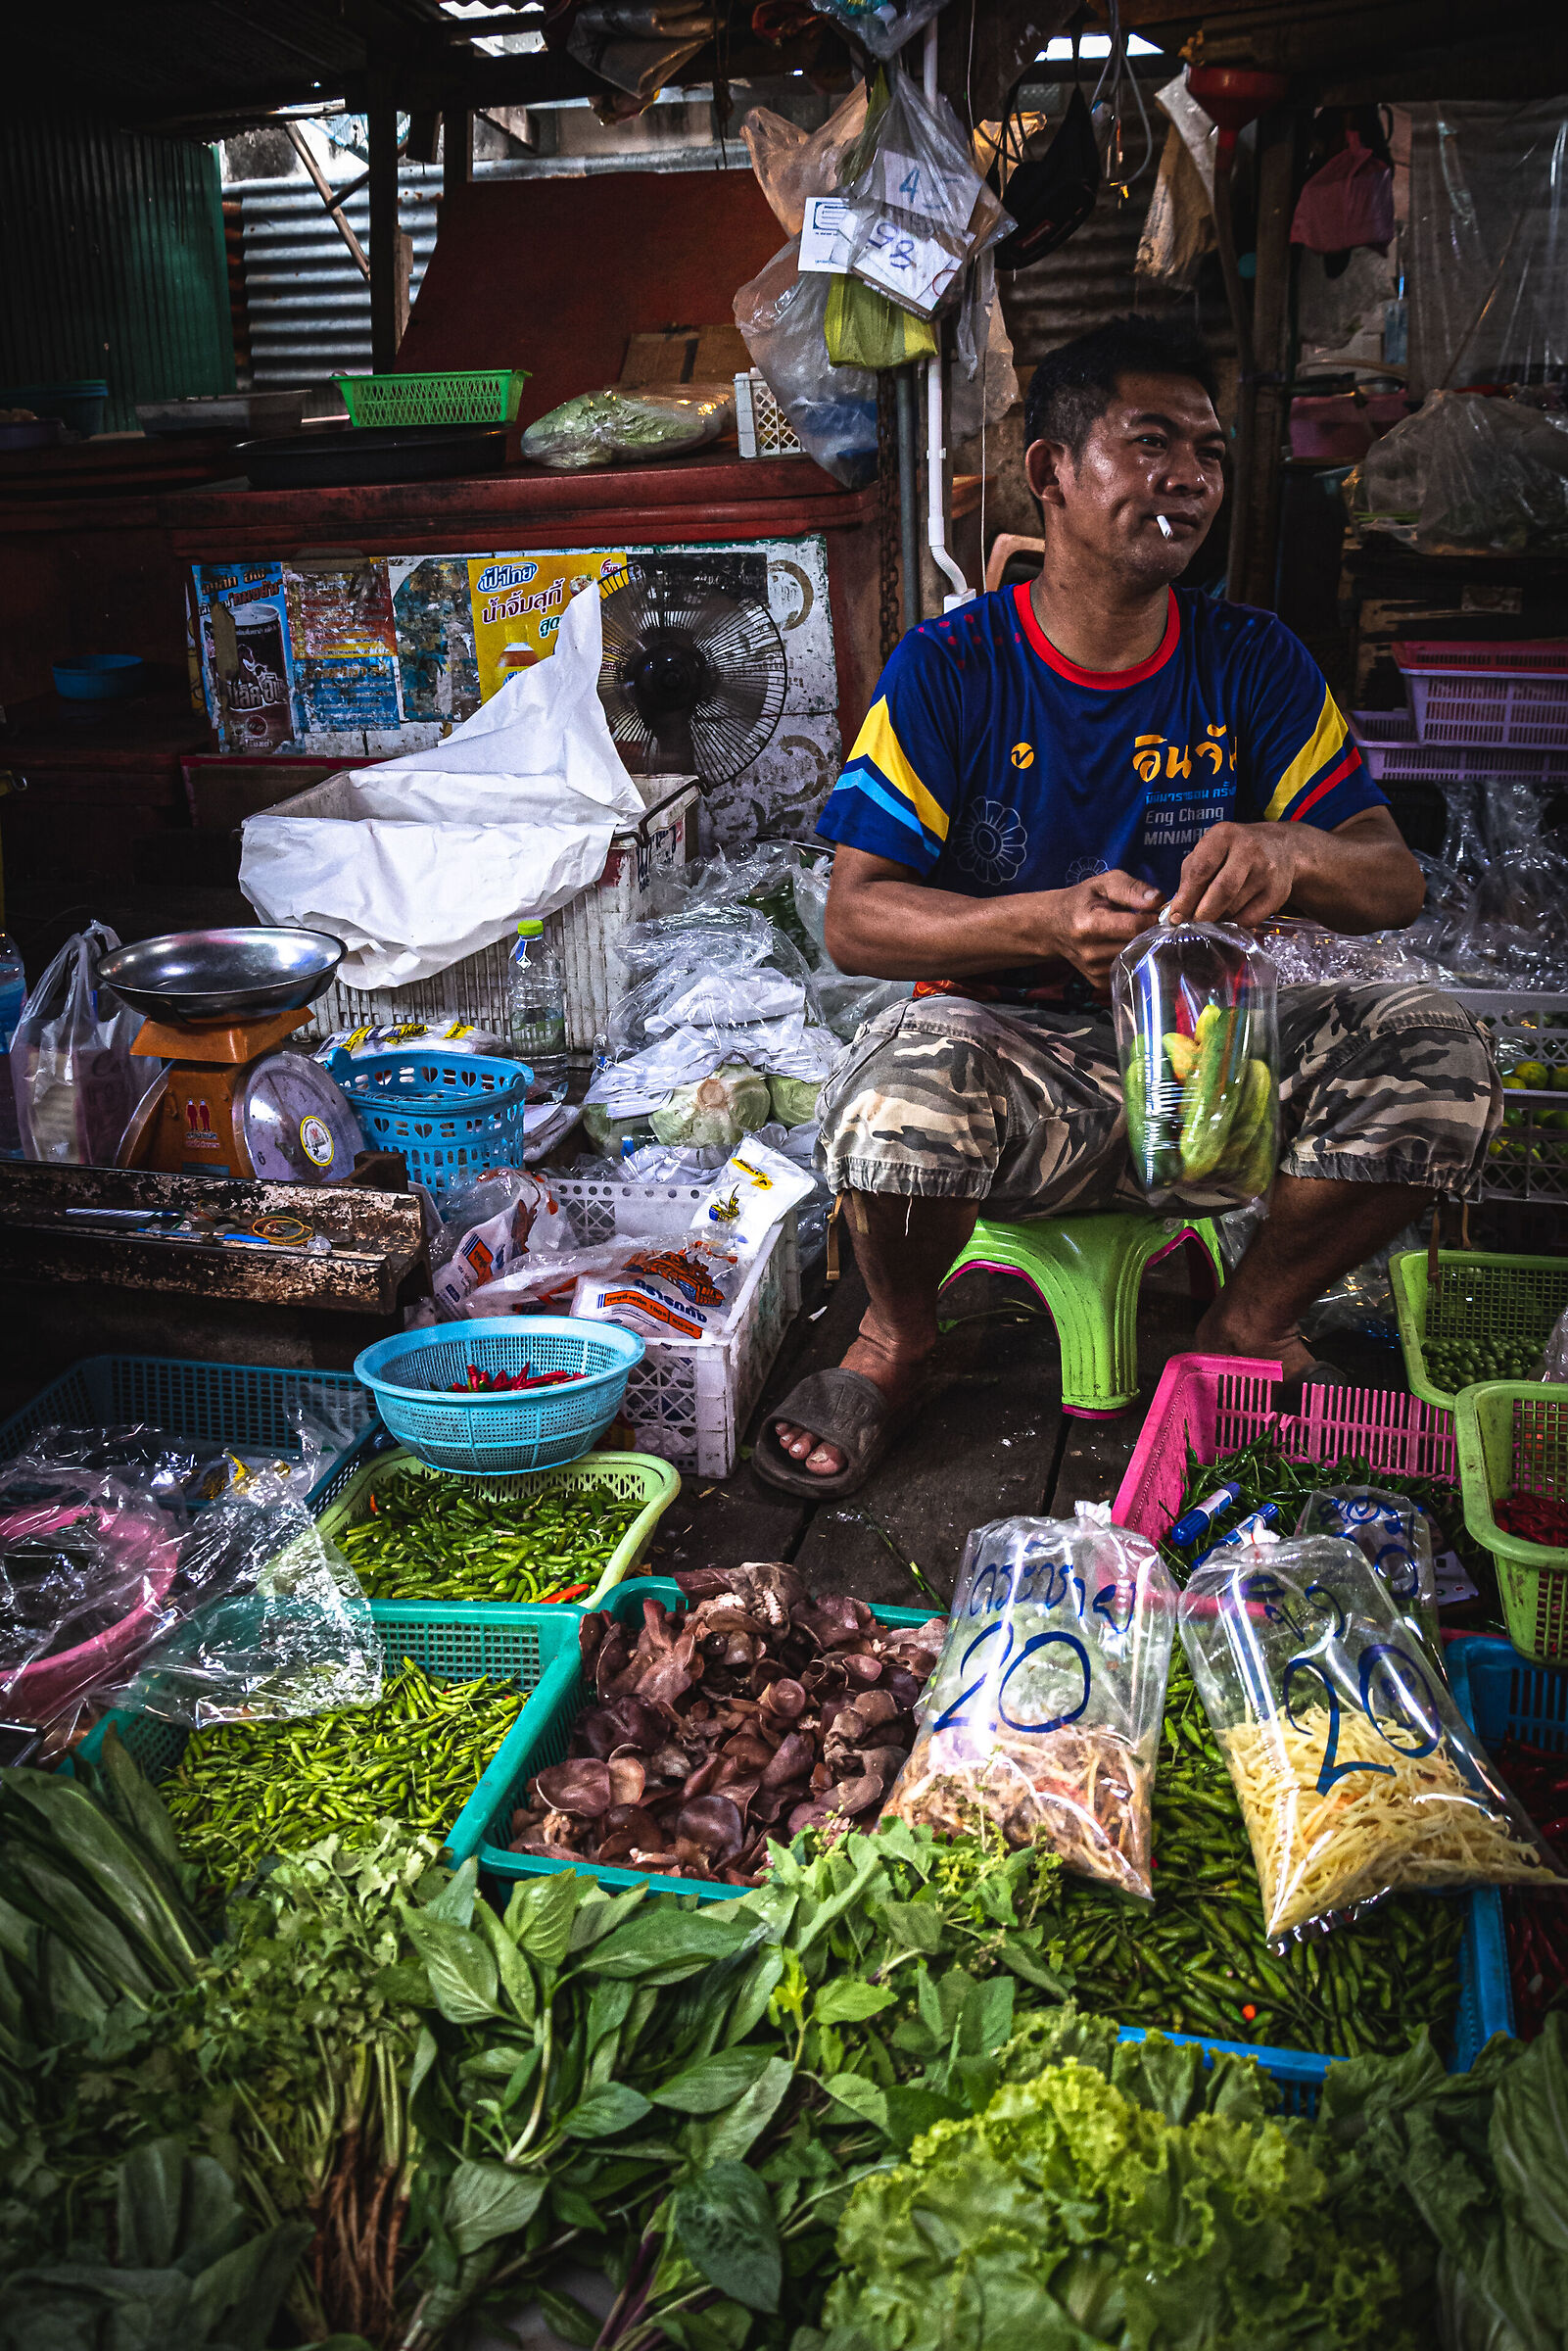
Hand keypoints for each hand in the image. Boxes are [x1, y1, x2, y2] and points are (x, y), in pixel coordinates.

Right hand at [1040, 869, 1162, 986]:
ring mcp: (1094, 970)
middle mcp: (1090, 952)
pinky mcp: (1099, 982)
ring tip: (1134, 932)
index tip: (1156, 911)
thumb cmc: (1082, 901)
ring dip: (1143, 946)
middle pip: (1138, 945)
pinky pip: (1129, 970)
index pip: (1135, 927)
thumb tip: (1158, 901)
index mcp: (1089, 925)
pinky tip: (1124, 945)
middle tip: (1148, 920)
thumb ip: (1131, 888)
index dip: (1152, 918)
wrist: (1053, 927)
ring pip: (1136, 960)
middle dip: (1150, 933)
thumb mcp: (1103, 884)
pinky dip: (1133, 958)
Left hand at [1165, 822, 1299, 926]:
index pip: (1200, 870)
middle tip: (1190, 925)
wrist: (1281, 847)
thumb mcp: (1210, 851)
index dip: (1186, 898)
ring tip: (1208, 919)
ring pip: (1234, 907)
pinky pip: (1249, 919)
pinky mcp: (1277, 892)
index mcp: (1224, 836)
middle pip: (1221, 890)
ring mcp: (1266, 871)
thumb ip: (1190, 877)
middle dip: (1201, 913)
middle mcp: (1248, 850)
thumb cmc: (1233, 852)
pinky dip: (1233, 925)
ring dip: (1216, 919)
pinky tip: (1227, 921)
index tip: (1175, 917)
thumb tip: (1174, 912)